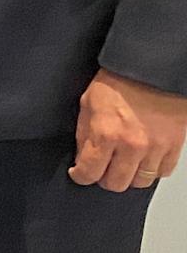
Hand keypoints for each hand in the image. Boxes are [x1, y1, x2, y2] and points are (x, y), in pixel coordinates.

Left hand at [71, 68, 186, 191]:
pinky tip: (143, 159)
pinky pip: (162, 172)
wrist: (151, 69)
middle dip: (104, 178)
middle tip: (101, 168)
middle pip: (116, 184)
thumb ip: (84, 134)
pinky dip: (151, 170)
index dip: (80, 175)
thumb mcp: (88, 103)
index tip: (79, 173)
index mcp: (106, 134)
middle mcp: (132, 145)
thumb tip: (82, 157)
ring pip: (140, 182)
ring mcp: (156, 148)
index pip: (89, 172)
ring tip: (123, 163)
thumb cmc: (119, 80)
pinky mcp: (174, 147)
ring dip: (129, 176)